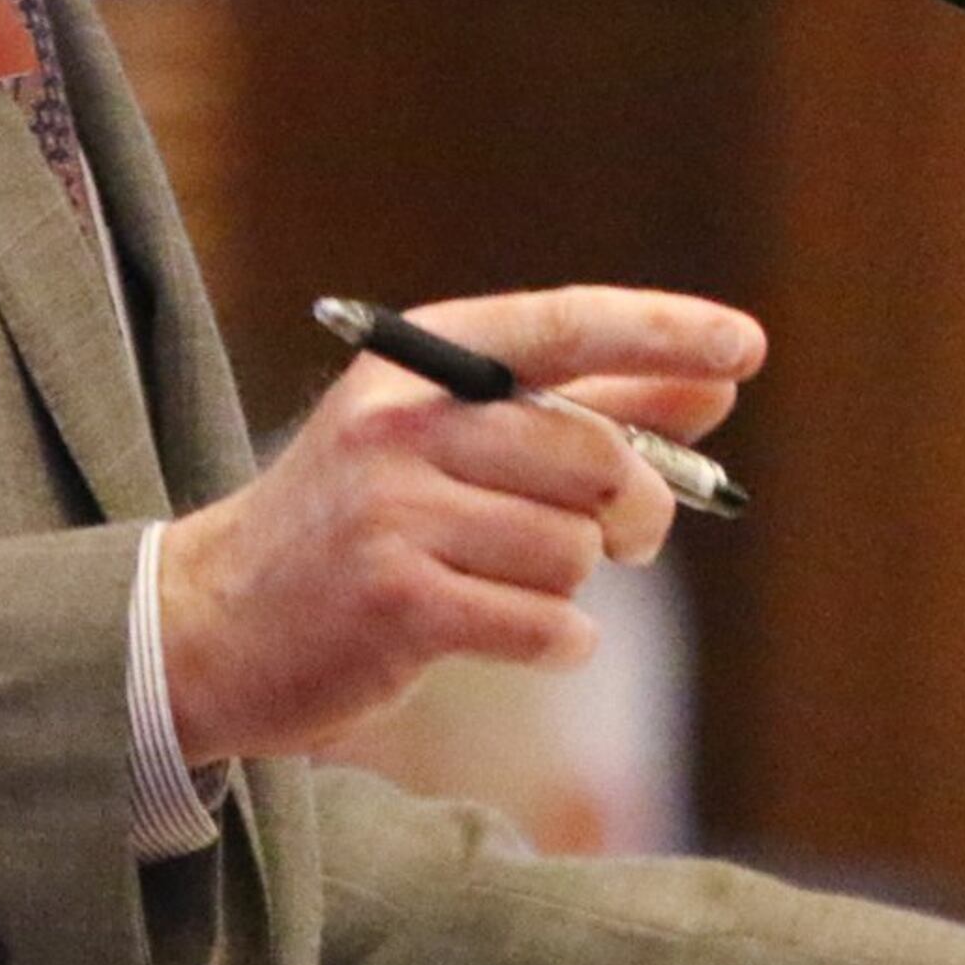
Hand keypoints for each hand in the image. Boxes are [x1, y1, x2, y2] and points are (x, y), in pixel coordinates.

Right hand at [157, 286, 759, 766]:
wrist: (218, 620)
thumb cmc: (363, 522)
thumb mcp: (458, 441)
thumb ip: (588, 409)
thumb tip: (716, 388)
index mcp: (421, 362)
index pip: (564, 325)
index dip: (662, 332)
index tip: (746, 346)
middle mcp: (403, 421)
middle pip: (591, 455)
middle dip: (639, 508)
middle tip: (634, 535)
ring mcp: (392, 511)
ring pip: (573, 547)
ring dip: (575, 584)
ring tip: (518, 586)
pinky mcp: (395, 603)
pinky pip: (543, 622)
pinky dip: (556, 639)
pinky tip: (516, 635)